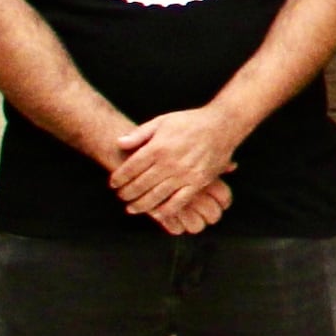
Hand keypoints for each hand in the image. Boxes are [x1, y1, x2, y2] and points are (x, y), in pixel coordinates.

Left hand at [102, 104, 242, 224]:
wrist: (222, 125)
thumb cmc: (190, 122)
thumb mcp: (162, 121)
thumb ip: (139, 133)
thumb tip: (119, 143)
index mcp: (157, 147)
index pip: (130, 168)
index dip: (118, 178)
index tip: (113, 184)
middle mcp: (169, 163)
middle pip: (140, 184)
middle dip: (126, 193)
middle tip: (121, 197)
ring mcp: (184, 174)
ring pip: (156, 196)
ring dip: (141, 205)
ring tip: (132, 208)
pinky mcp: (198, 182)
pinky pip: (179, 201)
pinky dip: (166, 211)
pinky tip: (157, 214)